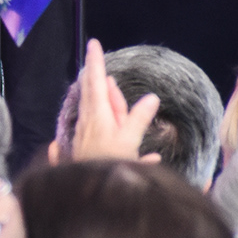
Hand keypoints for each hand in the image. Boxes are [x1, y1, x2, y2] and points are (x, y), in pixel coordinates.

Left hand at [69, 38, 160, 163]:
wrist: (88, 194)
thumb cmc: (108, 164)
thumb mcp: (128, 141)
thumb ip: (138, 119)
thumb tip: (152, 98)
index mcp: (97, 114)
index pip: (95, 81)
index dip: (95, 62)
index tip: (93, 43)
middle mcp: (88, 121)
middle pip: (93, 94)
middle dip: (97, 77)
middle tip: (96, 58)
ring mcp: (86, 134)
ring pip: (96, 111)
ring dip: (105, 99)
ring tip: (109, 85)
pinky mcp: (87, 148)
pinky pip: (100, 131)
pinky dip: (110, 125)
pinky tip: (119, 133)